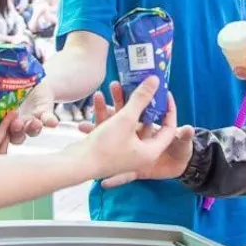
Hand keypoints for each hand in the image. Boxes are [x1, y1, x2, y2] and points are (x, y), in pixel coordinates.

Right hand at [8, 81, 58, 144]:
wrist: (32, 81)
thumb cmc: (11, 85)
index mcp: (2, 120)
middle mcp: (17, 125)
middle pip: (15, 136)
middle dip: (15, 132)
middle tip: (15, 124)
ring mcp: (31, 121)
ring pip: (32, 131)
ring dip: (33, 128)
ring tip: (34, 122)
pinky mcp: (45, 114)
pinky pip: (48, 120)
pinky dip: (50, 121)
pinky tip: (53, 122)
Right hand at [76, 79, 192, 187]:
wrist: (76, 165)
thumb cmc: (105, 147)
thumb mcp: (126, 119)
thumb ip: (141, 99)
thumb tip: (155, 80)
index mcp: (151, 151)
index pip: (169, 128)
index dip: (169, 109)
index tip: (164, 93)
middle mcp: (140, 152)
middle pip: (146, 122)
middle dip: (140, 101)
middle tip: (140, 85)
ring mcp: (124, 151)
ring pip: (127, 122)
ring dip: (120, 104)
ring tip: (113, 85)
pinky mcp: (111, 148)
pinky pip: (114, 126)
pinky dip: (108, 113)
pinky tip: (98, 98)